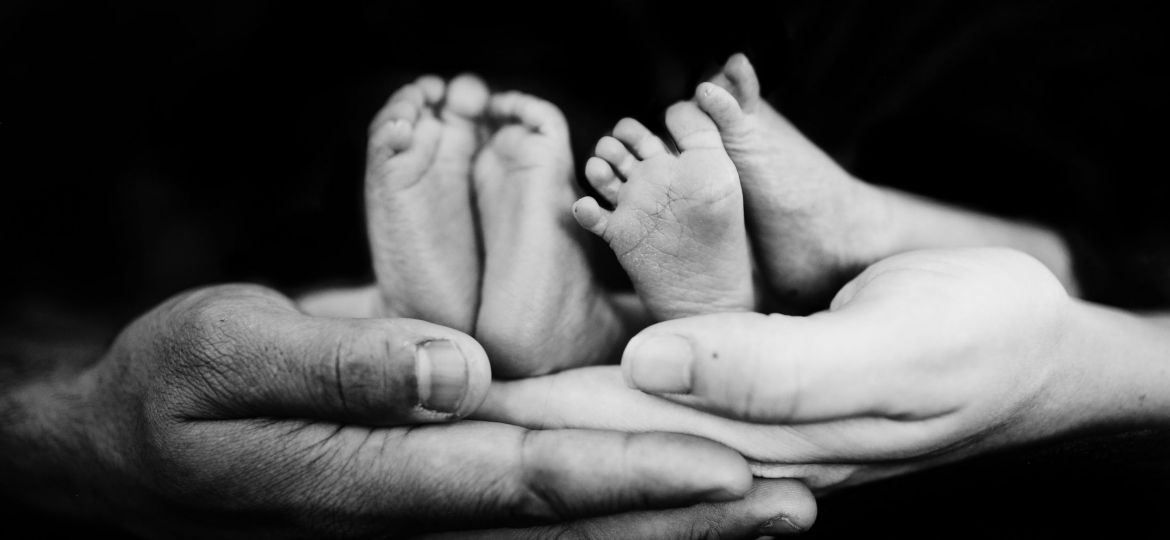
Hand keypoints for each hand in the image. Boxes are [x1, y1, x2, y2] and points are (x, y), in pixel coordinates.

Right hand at [3, 284, 820, 537]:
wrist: (136, 447)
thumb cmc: (174, 392)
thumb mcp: (228, 351)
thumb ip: (342, 365)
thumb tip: (456, 370)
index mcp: (377, 479)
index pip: (525, 482)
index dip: (630, 474)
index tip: (726, 465)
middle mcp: (420, 509)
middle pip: (573, 522)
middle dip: (685, 515)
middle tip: (798, 501)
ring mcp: (431, 509)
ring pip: (568, 526)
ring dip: (670, 519)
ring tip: (772, 509)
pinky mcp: (433, 487)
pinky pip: (536, 502)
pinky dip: (613, 498)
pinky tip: (674, 488)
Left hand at [480, 249, 1097, 488]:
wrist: (1029, 349)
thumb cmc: (975, 346)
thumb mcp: (892, 357)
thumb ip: (771, 371)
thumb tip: (646, 364)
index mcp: (757, 449)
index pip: (609, 437)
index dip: (520, 417)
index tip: (437, 394)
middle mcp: (731, 452)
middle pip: (593, 440)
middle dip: (504, 424)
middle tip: (419, 391)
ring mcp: (737, 431)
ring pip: (612, 425)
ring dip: (534, 411)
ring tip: (456, 392)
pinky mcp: (746, 398)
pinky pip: (650, 401)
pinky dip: (591, 390)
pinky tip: (550, 378)